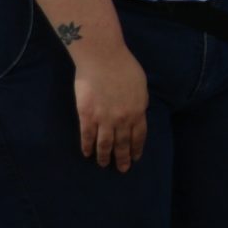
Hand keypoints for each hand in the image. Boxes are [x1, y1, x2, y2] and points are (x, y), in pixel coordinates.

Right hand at [72, 44, 148, 171]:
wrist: (102, 58)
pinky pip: (87, 136)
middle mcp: (122, 119)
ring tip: (104, 165)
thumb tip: (139, 112)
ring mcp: (104, 119)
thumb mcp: (140, 86)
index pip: (139, 135)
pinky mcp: (87, 115)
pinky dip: (87, 146)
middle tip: (122, 169)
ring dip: (104, 156)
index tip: (136, 157)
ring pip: (105, 144)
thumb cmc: (124, 67)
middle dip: (123, 158)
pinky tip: (87, 153)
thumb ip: (139, 102)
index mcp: (138, 111)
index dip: (136, 148)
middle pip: (123, 143)